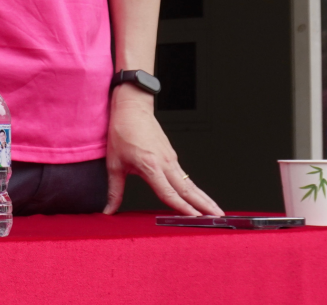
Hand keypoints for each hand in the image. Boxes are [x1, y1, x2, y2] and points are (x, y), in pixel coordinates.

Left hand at [103, 87, 221, 215]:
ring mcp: (171, 159)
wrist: (132, 108)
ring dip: (204, 198)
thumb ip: (114, 190)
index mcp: (151, 166)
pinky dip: (195, 189)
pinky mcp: (171, 156)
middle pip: (188, 189)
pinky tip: (200, 197)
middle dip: (204, 205)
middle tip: (218, 218)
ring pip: (190, 183)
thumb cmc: (122, 132)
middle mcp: (165, 163)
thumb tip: (109, 210)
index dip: (182, 207)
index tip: (195, 218)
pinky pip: (185, 176)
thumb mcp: (114, 164)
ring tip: (216, 211)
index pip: (169, 192)